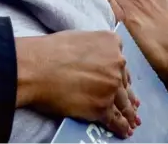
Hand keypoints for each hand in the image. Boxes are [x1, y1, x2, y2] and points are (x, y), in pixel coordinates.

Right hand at [16, 31, 139, 137]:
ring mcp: (111, 86)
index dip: (120, 73)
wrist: (35, 68)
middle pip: (124, 82)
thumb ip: (95, 48)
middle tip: (132, 104)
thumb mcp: (78, 37)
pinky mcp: (102, 107)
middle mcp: (116, 63)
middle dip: (127, 94)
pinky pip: (115, 119)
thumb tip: (96, 60)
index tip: (121, 80)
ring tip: (132, 121)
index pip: (121, 61)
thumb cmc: (49, 51)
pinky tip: (123, 130)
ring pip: (123, 103)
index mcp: (111, 43)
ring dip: (128, 113)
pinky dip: (120, 127)